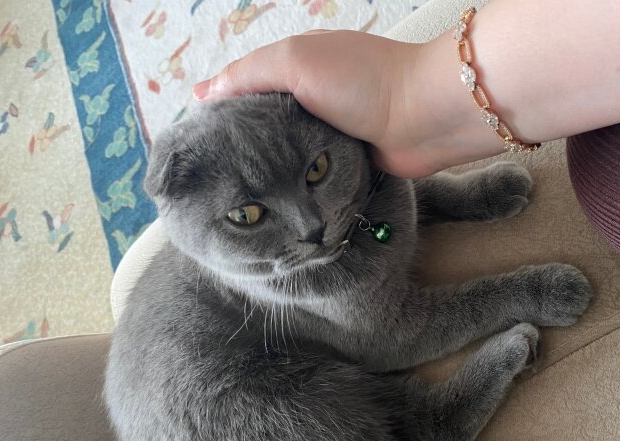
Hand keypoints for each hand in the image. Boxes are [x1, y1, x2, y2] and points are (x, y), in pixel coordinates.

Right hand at [193, 30, 493, 177]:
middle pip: (265, 123)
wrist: (425, 115)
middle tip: (210, 174)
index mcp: (295, 66)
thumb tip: (202, 93)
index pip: (245, 86)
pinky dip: (297, 181)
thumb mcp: (296, 62)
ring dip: (268, 168)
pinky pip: (313, 171)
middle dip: (241, 145)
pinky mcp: (346, 158)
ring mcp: (330, 129)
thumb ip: (250, 74)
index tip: (194, 138)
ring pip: (287, 151)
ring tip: (234, 192)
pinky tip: (274, 199)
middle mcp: (310, 97)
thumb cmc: (362, 80)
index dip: (219, 109)